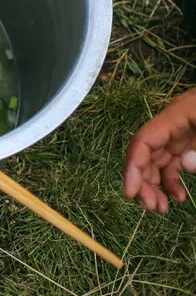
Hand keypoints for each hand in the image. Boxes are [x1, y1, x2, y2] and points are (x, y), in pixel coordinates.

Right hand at [124, 88, 195, 213]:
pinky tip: (179, 196)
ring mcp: (188, 130)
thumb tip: (184, 164)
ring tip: (162, 207)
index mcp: (184, 111)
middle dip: (145, 179)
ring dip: (156, 182)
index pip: (146, 138)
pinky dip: (172, 179)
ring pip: (160, 156)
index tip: (131, 193)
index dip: (134, 166)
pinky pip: (176, 159)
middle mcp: (180, 120)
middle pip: (149, 149)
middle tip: (151, 207)